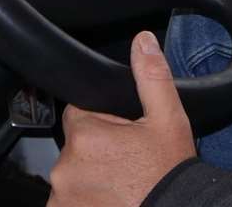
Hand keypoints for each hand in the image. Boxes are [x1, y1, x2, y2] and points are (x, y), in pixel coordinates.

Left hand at [48, 32, 195, 206]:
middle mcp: (65, 168)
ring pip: (72, 177)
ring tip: (120, 184)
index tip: (121, 135)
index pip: (79, 115)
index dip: (102, 122)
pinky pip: (68, 201)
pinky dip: (84, 200)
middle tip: (126, 162)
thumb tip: (142, 41)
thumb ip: (152, 76)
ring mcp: (61, 198)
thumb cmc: (169, 173)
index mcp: (86, 135)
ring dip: (89, 179)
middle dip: (95, 152)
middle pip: (75, 148)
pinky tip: (110, 199)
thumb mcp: (169, 119)